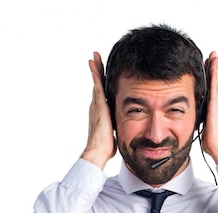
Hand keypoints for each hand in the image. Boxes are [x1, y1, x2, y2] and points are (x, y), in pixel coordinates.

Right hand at [80, 52, 116, 168]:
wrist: (98, 151)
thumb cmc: (106, 148)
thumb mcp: (114, 134)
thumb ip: (117, 129)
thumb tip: (123, 133)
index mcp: (101, 113)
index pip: (102, 95)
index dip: (102, 85)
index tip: (102, 76)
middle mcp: (96, 107)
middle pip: (98, 85)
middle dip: (97, 72)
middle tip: (95, 59)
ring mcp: (96, 105)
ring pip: (96, 82)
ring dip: (96, 69)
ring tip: (94, 57)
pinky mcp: (99, 104)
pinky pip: (97, 85)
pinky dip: (96, 73)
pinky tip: (94, 63)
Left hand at [201, 51, 217, 163]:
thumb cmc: (212, 142)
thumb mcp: (202, 129)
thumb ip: (199, 122)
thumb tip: (192, 122)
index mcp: (212, 109)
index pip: (210, 90)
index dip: (208, 79)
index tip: (206, 68)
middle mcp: (217, 104)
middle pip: (214, 82)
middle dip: (212, 69)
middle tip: (211, 56)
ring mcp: (217, 103)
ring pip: (215, 81)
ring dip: (214, 67)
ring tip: (213, 55)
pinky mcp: (215, 104)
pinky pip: (214, 85)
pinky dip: (213, 74)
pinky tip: (212, 65)